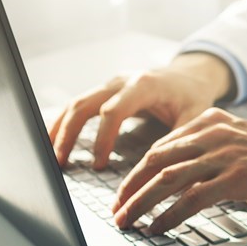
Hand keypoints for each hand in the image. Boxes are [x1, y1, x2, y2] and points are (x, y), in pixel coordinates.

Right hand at [49, 53, 233, 168]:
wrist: (189, 76)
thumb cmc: (193, 97)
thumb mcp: (195, 117)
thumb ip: (180, 139)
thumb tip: (163, 169)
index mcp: (144, 85)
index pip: (113, 111)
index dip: (103, 138)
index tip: (99, 164)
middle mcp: (121, 81)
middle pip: (84, 104)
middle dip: (69, 134)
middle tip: (61, 163)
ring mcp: (110, 85)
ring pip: (76, 103)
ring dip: (60, 129)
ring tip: (51, 156)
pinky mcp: (105, 92)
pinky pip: (79, 105)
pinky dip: (64, 122)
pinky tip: (54, 141)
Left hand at [111, 108, 246, 233]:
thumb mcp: (240, 144)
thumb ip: (209, 151)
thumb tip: (178, 177)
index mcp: (211, 121)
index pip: (162, 146)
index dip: (138, 172)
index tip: (125, 193)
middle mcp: (214, 134)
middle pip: (157, 160)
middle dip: (131, 188)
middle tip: (117, 210)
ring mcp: (225, 155)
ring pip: (169, 178)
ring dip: (143, 203)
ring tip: (129, 221)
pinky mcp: (237, 177)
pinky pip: (193, 197)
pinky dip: (170, 214)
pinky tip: (159, 226)